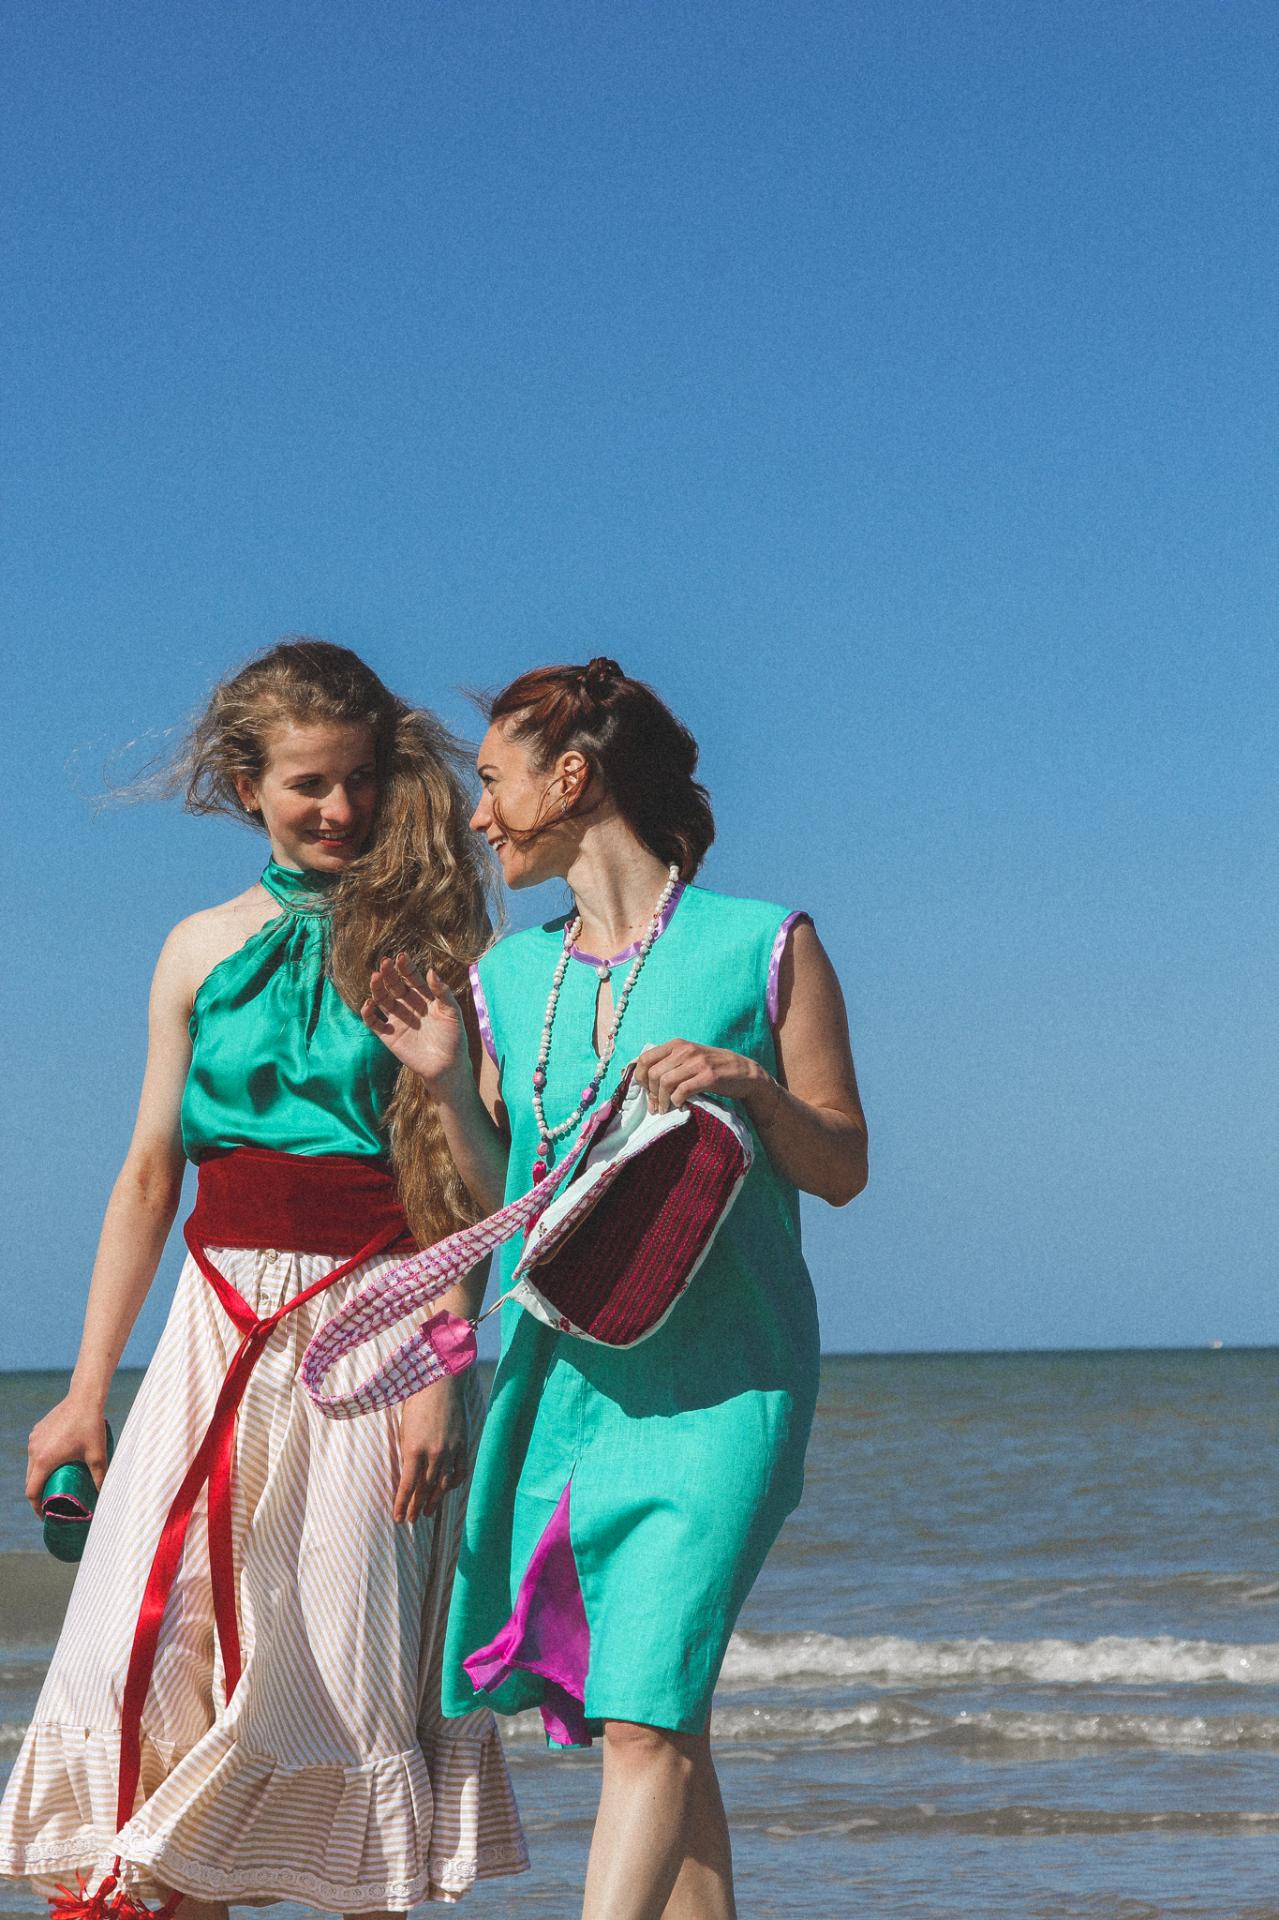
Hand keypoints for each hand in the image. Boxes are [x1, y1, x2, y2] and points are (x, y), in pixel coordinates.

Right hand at [26, 1397, 109, 1516]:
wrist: (84, 1398)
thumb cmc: (91, 1426)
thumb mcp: (97, 1455)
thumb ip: (100, 1477)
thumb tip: (104, 1495)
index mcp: (43, 1461)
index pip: (32, 1492)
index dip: (37, 1507)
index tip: (45, 1515)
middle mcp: (34, 1451)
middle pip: (30, 1480)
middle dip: (39, 1494)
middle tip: (52, 1503)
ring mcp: (34, 1439)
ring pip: (32, 1465)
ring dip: (39, 1476)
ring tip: (53, 1484)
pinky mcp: (38, 1430)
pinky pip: (36, 1451)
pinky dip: (41, 1460)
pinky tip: (54, 1462)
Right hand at [363, 956, 467, 1092]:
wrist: (447, 1067)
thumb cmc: (454, 1038)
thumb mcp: (452, 1013)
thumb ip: (443, 993)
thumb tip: (431, 971)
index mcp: (425, 998)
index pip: (412, 978)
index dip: (406, 968)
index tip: (401, 956)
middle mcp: (409, 1006)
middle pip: (395, 985)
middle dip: (389, 974)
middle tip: (384, 963)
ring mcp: (397, 1020)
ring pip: (383, 1000)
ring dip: (377, 988)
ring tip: (374, 977)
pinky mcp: (389, 1035)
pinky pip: (374, 1022)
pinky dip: (368, 1013)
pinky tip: (368, 1004)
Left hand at [394, 1375, 467, 1523]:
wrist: (440, 1384)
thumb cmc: (416, 1404)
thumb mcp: (405, 1430)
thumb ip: (408, 1454)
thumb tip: (408, 1476)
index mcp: (414, 1449)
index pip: (408, 1486)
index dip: (402, 1504)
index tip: (398, 1518)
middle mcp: (434, 1453)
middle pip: (425, 1489)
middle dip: (417, 1506)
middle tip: (412, 1519)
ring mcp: (451, 1450)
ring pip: (443, 1484)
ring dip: (435, 1500)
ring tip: (429, 1512)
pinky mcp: (463, 1444)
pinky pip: (460, 1470)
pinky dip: (455, 1483)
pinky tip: (448, 1489)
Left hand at [633, 1040, 769, 1115]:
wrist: (744, 1072)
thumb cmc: (712, 1068)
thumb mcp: (689, 1059)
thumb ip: (668, 1065)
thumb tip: (643, 1084)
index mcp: (677, 1044)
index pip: (645, 1059)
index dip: (640, 1078)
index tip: (647, 1092)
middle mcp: (685, 1050)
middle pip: (653, 1074)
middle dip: (651, 1094)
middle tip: (657, 1106)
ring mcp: (697, 1062)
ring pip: (665, 1083)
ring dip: (663, 1101)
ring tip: (666, 1109)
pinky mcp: (708, 1076)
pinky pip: (682, 1090)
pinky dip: (677, 1101)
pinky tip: (680, 1105)